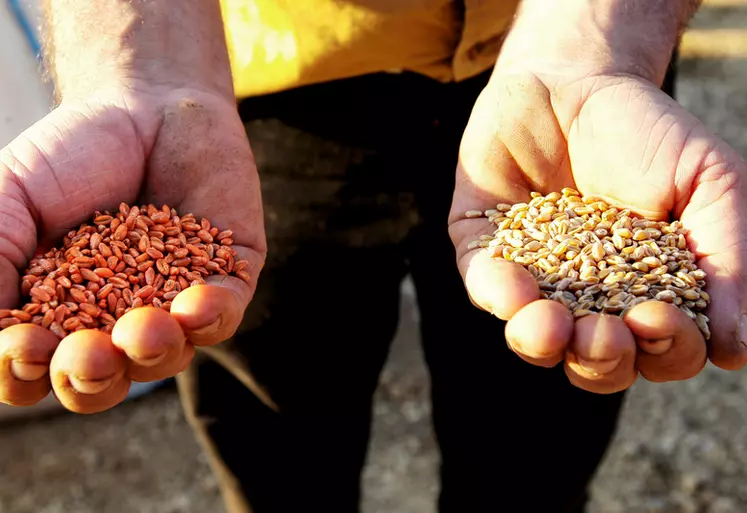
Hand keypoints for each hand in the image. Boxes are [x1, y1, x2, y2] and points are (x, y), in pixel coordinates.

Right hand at [0, 88, 265, 411]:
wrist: (145, 105)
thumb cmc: (71, 157)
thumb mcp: (10, 201)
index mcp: (59, 315)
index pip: (36, 367)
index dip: (23, 369)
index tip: (21, 344)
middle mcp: (116, 323)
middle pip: (104, 381)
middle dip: (90, 377)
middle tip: (83, 356)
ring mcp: (175, 305)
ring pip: (166, 357)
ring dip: (152, 351)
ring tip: (142, 329)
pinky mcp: (227, 279)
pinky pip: (224, 313)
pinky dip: (210, 316)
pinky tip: (195, 307)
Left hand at [449, 69, 746, 393]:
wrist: (572, 82)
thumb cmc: (649, 134)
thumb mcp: (710, 182)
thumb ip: (728, 257)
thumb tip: (737, 348)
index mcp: (649, 295)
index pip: (662, 351)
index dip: (665, 349)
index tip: (659, 317)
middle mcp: (590, 301)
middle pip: (597, 363)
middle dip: (604, 360)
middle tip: (608, 334)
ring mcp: (535, 281)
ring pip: (537, 342)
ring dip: (545, 345)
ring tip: (553, 327)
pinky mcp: (484, 255)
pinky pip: (484, 290)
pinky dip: (497, 295)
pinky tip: (513, 290)